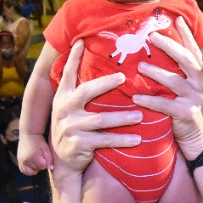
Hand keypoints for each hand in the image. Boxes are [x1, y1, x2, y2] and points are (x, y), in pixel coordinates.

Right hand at [17, 133, 53, 175]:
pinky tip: (31, 165)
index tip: (44, 156)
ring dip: (34, 169)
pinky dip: (28, 170)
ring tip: (36, 162)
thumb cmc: (39, 141)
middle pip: (36, 170)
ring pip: (29, 172)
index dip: (45, 163)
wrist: (28, 134)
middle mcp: (26, 161)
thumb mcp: (46, 149)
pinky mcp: (19, 160)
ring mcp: (21, 161)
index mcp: (34, 158)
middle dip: (39, 166)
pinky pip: (23, 170)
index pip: (43, 167)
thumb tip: (51, 168)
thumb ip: (49, 159)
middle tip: (40, 158)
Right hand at [49, 41, 142, 175]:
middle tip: (124, 77)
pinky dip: (122, 139)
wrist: (63, 160)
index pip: (67, 74)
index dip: (73, 58)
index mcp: (62, 97)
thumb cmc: (74, 127)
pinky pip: (104, 140)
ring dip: (121, 117)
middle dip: (105, 84)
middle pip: (86, 92)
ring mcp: (70, 127)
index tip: (81, 42)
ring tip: (140, 115)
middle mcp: (64, 110)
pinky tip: (137, 139)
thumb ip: (80, 90)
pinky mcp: (78, 144)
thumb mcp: (71, 107)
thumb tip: (94, 64)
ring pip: (100, 119)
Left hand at [134, 18, 202, 158]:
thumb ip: (184, 77)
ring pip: (172, 80)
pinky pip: (163, 103)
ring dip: (154, 72)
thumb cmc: (193, 115)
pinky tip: (135, 97)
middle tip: (151, 36)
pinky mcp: (186, 113)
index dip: (186, 36)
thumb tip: (163, 59)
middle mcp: (202, 84)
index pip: (195, 52)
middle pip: (185, 59)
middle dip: (168, 45)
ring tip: (139, 66)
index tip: (177, 19)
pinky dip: (148, 100)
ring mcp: (195, 98)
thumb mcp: (194, 93)